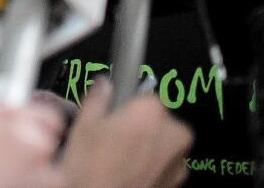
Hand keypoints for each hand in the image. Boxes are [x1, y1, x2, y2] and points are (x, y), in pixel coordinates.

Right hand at [60, 80, 192, 187]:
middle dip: (139, 125)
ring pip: (162, 142)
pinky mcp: (180, 181)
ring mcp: (180, 159)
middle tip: (113, 139)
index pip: (142, 94)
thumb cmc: (92, 168)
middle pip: (156, 118)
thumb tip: (104, 84)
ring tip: (120, 160)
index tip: (113, 115)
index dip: (126, 105)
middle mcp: (174, 131)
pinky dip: (152, 165)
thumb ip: (97, 99)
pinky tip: (130, 173)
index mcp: (151, 110)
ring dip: (147, 146)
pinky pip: (165, 163)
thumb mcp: (83, 126)